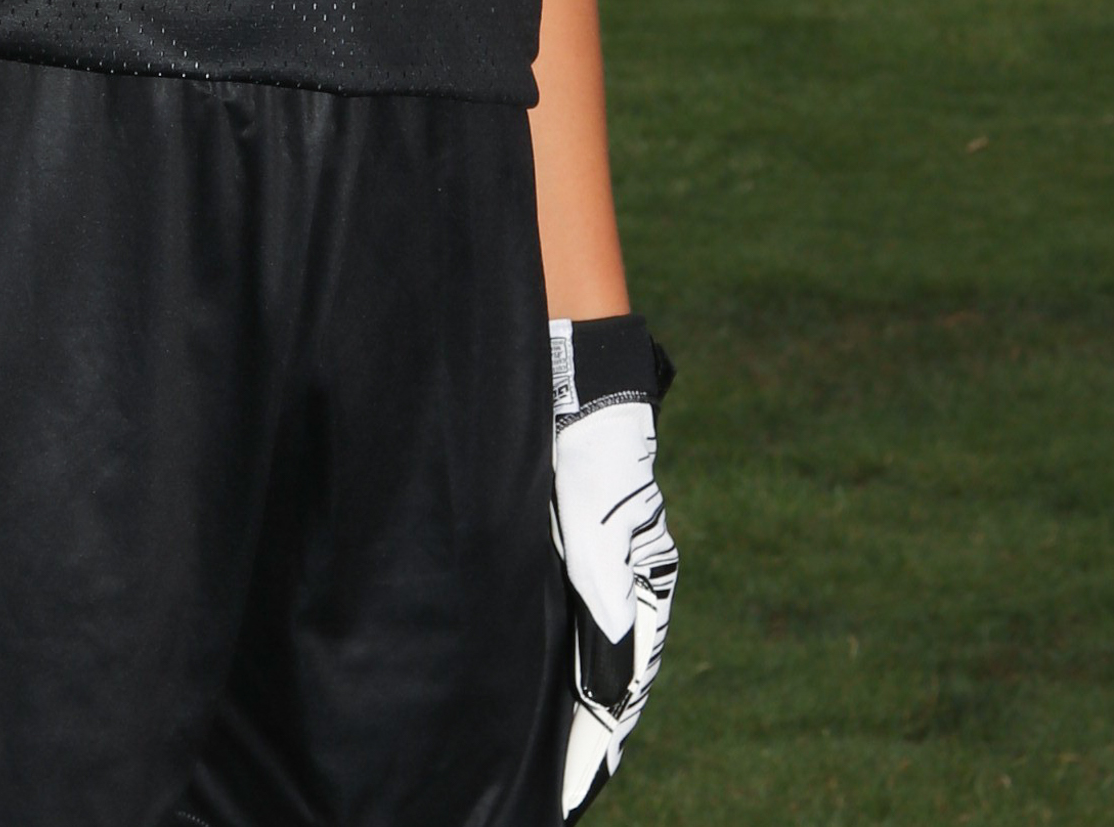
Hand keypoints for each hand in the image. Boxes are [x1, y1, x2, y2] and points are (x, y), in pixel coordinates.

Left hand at [550, 317, 678, 817]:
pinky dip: (553, 670)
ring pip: (582, 662)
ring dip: (567, 710)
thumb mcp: (601, 526)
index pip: (622, 693)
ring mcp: (594, 577)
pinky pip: (563, 630)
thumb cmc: (596, 453)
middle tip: (553, 793)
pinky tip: (530, 690)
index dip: (595, 745)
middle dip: (583, 739)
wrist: (576, 387)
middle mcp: (621, 593)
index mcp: (642, 592)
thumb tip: (611, 685)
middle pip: (605, 687)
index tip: (566, 793)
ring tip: (537, 761)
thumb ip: (606, 597)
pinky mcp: (567, 558)